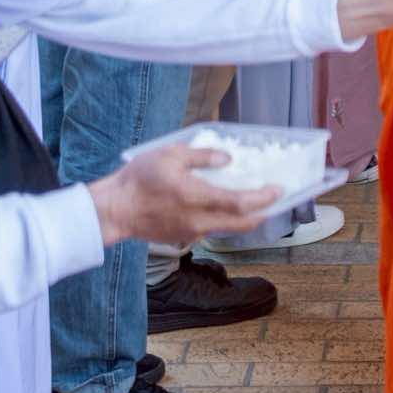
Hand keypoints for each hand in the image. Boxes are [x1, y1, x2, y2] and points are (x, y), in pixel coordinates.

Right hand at [88, 145, 285, 246]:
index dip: (264, 198)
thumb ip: (202, 156)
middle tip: (274, 200)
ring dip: (244, 217)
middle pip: (242, 223)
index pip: (240, 202)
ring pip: (227, 228)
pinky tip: (222, 207)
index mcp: (197, 197)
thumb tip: (227, 159)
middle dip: (262, 212)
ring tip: (252, 202)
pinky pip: (211, 229)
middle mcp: (199, 220)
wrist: (114, 210)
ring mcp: (191, 232)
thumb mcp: (170, 155)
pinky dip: (223, 219)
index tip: (278, 189)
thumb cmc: (139, 179)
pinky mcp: (183, 237)